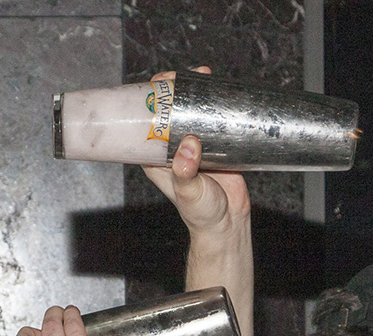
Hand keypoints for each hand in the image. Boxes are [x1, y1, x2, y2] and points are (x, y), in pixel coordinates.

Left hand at [142, 69, 250, 236]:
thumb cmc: (201, 213)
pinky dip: (215, 103)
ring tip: (203, 76)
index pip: (145, 123)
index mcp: (156, 158)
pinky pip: (211, 118)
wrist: (227, 222)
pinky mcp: (214, 144)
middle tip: (183, 76)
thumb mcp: (189, 193)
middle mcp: (172, 148)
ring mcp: (193, 145)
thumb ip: (185, 172)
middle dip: (173, 89)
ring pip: (190, 111)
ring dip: (195, 92)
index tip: (158, 83)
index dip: (148, 100)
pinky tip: (220, 89)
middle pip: (167, 110)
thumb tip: (188, 146)